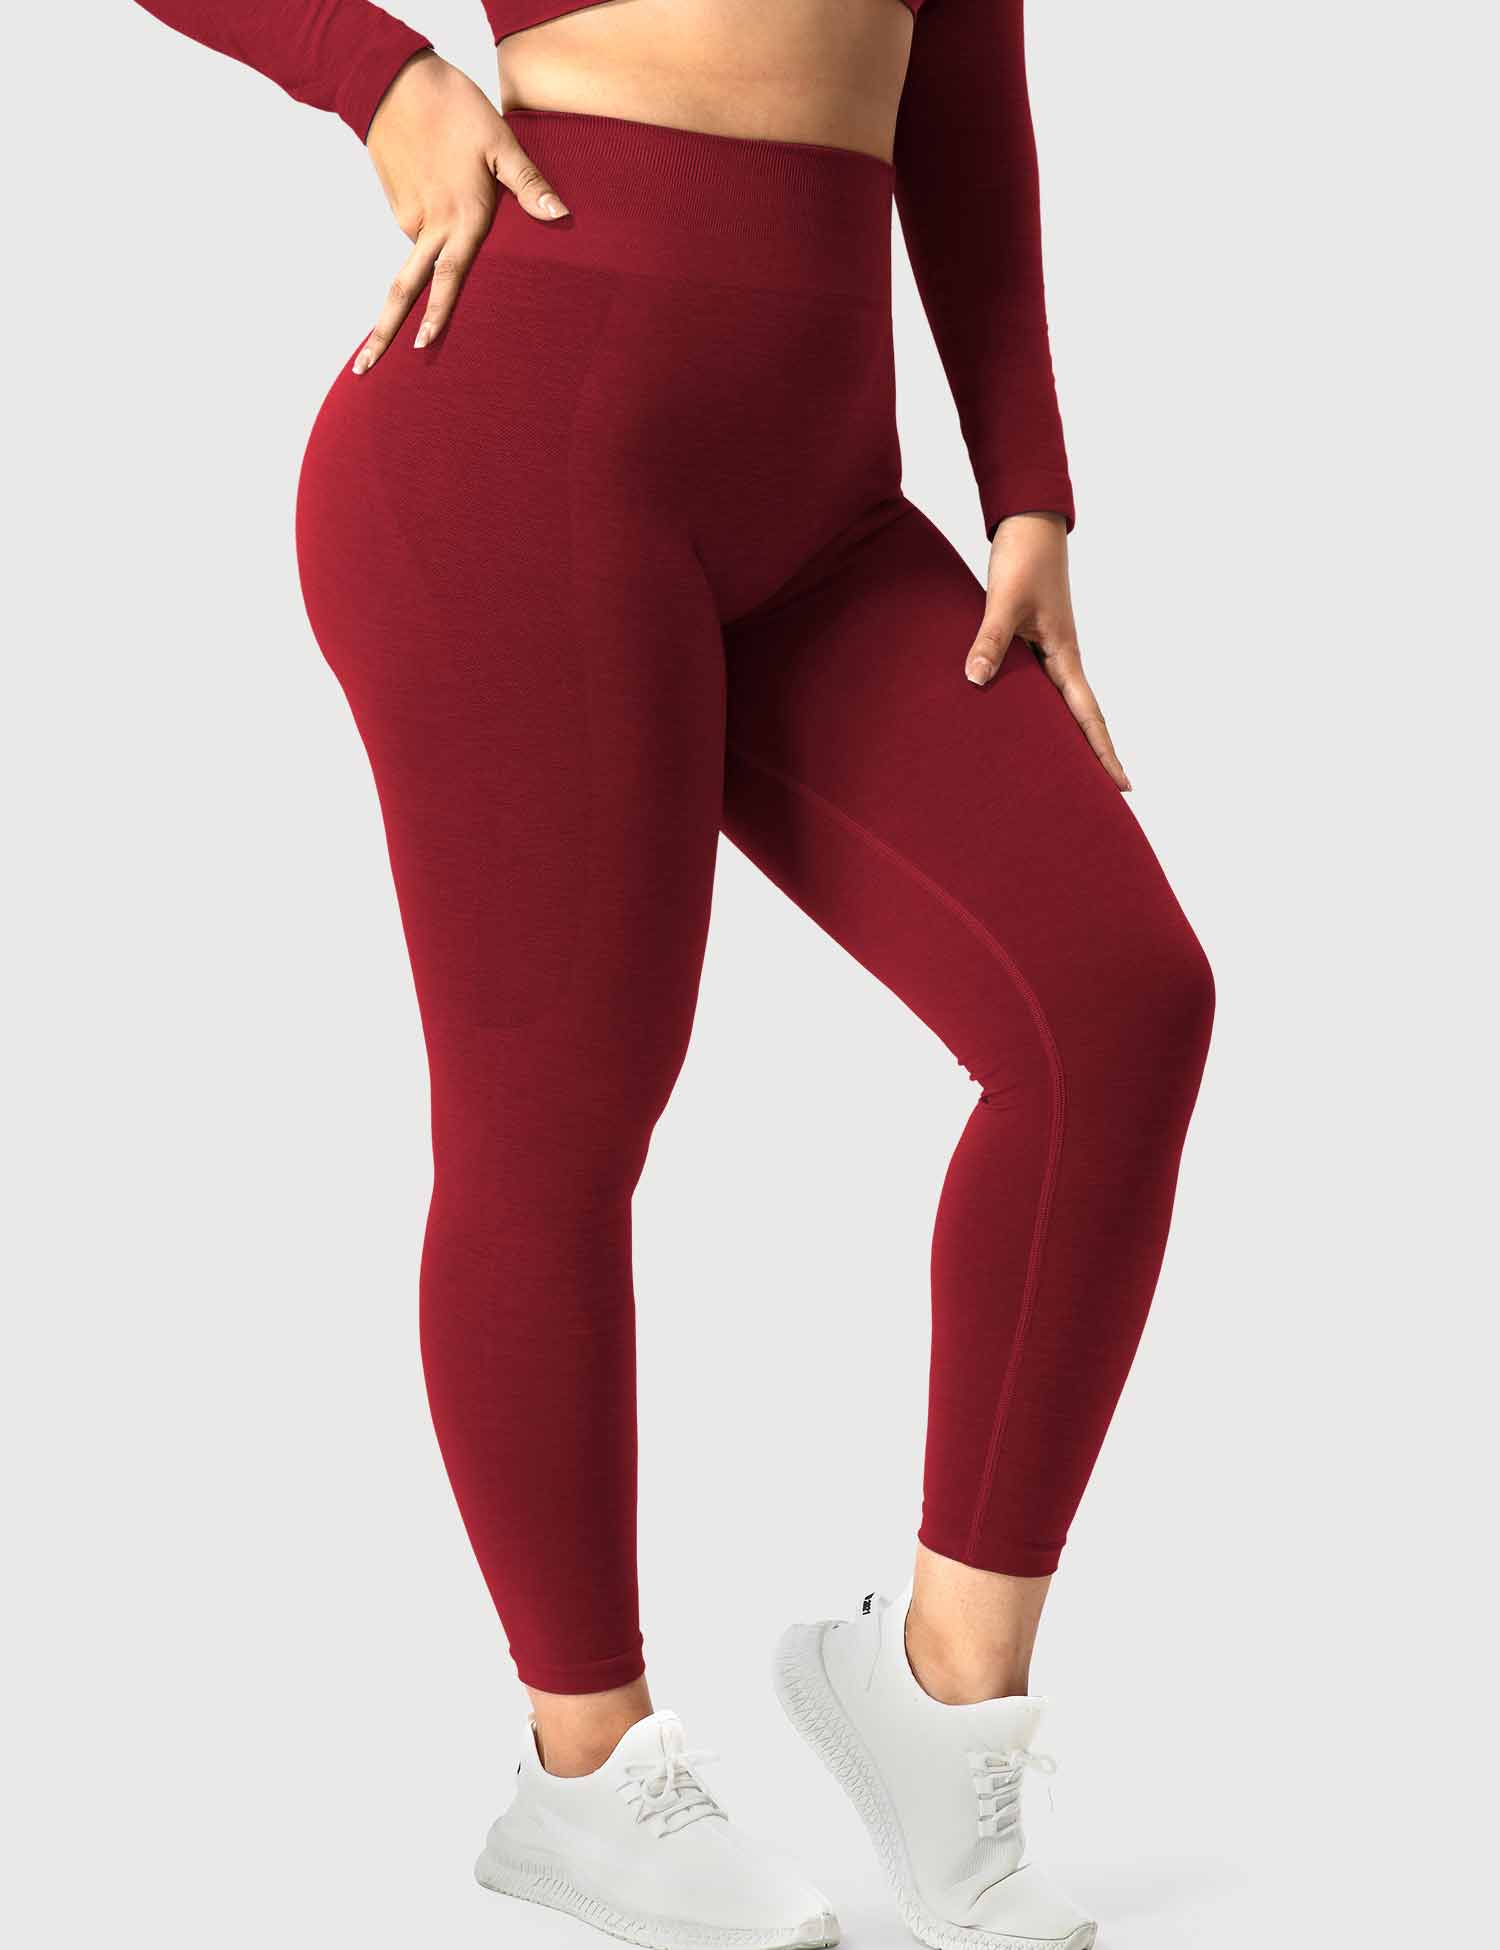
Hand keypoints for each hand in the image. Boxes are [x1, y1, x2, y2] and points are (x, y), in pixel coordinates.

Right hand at [353, 52, 566, 372]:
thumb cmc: (455, 108)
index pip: (449, 277)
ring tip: (442, 206)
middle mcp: (431, 227)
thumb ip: (529, 183)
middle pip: (404, 290)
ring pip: (423, 253)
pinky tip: (440, 186)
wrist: (392, 81)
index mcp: (462, 217)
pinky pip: (420, 230)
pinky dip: (431, 226)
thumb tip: (561, 214)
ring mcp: (410, 218)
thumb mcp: (501, 141)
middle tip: (364, 370)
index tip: (421, 346)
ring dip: (427, 262)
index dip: (437, 313)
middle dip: (384, 333)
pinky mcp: (398, 206)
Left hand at [963, 513, 1130, 791]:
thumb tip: (976, 680)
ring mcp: (1050, 651)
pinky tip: (1026, 726)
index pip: (1089, 717)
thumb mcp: (1003, 601)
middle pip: (1082, 720)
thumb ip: (990, 640)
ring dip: (1067, 738)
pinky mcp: (1033, 641)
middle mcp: (1063, 660)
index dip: (1104, 753)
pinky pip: (1038, 688)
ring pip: (1061, 706)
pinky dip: (1039, 712)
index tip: (1123, 787)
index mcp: (1065, 656)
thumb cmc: (1022, 557)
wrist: (1028, 523)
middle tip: (1100, 798)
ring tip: (1066, 776)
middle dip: (1093, 758)